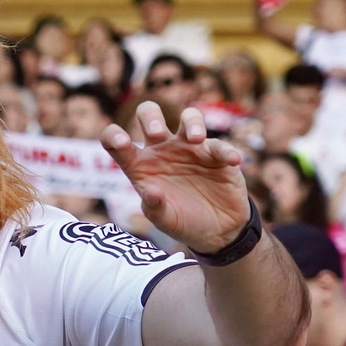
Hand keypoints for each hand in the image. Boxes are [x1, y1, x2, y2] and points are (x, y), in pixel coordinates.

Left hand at [101, 102, 252, 255]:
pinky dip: (226, 151)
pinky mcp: (216, 154)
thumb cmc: (183, 221)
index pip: (117, 142)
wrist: (216, 231)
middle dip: (151, 117)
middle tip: (157, 134)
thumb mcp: (164, 220)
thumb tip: (150, 191)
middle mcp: (162, 150)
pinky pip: (219, 144)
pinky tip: (232, 160)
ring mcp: (190, 148)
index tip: (122, 142)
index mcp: (141, 165)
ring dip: (192, 122)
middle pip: (149, 115)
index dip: (114, 135)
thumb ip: (154, 207)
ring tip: (196, 139)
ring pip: (188, 118)